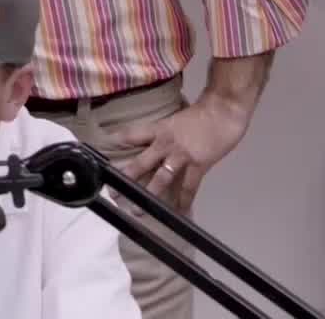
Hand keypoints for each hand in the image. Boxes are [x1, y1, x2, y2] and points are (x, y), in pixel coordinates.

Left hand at [115, 96, 251, 211]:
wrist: (224, 111)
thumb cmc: (202, 112)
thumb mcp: (176, 119)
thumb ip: (165, 133)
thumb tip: (155, 146)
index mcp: (159, 128)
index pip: (131, 134)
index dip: (116, 142)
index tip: (100, 153)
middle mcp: (165, 142)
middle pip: (141, 161)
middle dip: (127, 178)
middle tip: (113, 192)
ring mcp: (181, 155)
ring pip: (160, 178)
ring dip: (149, 194)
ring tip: (137, 209)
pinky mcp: (198, 165)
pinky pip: (188, 188)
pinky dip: (184, 202)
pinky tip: (179, 213)